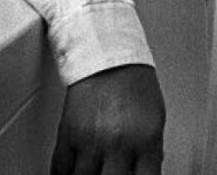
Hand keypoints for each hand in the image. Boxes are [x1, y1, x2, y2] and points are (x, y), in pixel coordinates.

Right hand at [51, 64, 165, 174]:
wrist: (107, 53)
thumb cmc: (134, 82)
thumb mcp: (155, 118)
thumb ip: (151, 151)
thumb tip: (146, 173)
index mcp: (146, 140)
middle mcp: (119, 143)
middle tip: (107, 174)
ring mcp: (91, 140)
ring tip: (90, 173)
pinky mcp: (68, 133)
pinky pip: (60, 169)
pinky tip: (69, 174)